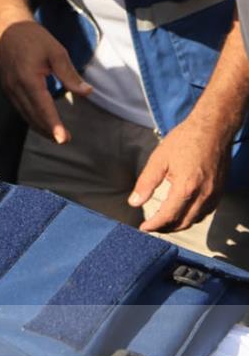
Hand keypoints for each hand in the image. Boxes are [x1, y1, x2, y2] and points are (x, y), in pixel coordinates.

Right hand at [0, 19, 92, 142]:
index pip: (43, 107)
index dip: (54, 124)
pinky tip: (40, 121)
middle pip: (33, 116)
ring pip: (25, 115)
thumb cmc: (34, 38)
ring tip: (55, 135)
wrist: (8, 29)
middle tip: (65, 139)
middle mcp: (16, 88)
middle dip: (48, 130)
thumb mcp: (57, 52)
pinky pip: (20, 108)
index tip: (63, 138)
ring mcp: (9, 89)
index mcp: (29, 78)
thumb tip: (86, 92)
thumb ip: (70, 75)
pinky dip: (31, 117)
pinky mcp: (7, 89)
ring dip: (39, 126)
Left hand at [129, 116, 229, 232]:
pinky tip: (182, 212)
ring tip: (164, 222)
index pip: (168, 216)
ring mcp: (214, 193)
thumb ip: (146, 183)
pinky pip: (206, 211)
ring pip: (196, 219)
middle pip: (183, 222)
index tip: (143, 228)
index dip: (154, 225)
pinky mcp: (220, 190)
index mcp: (186, 187)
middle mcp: (203, 194)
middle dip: (166, 228)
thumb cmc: (186, 140)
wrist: (213, 128)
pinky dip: (193, 216)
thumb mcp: (159, 159)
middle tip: (152, 227)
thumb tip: (134, 202)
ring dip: (179, 224)